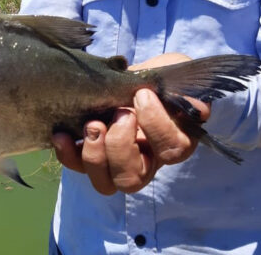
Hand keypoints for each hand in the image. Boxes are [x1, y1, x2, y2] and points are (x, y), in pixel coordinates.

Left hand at [52, 52, 209, 194]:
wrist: (133, 79)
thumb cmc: (160, 80)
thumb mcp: (177, 78)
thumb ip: (188, 90)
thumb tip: (198, 108)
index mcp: (175, 143)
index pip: (171, 150)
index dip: (155, 124)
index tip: (142, 95)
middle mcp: (147, 163)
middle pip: (133, 178)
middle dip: (120, 146)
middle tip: (118, 114)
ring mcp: (117, 165)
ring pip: (106, 183)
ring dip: (95, 155)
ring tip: (92, 124)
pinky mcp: (91, 158)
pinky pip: (77, 168)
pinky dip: (67, 154)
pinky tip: (62, 134)